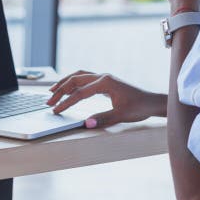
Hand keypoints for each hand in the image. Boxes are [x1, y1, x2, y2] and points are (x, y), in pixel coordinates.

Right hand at [46, 70, 164, 127]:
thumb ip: (103, 119)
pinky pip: (84, 78)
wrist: (151, 102)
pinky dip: (73, 82)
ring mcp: (104, 78)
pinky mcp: (105, 82)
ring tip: (52, 92)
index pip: (80, 92)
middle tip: (48, 102)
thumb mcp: (121, 115)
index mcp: (105, 82)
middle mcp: (103, 76)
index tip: (55, 111)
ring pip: (78, 76)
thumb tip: (86, 123)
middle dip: (60, 90)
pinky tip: (68, 88)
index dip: (66, 103)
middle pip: (75, 79)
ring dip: (64, 83)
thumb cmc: (139, 107)